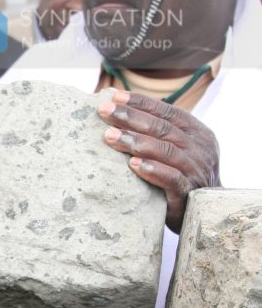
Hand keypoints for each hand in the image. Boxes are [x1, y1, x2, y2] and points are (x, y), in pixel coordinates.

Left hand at [98, 89, 220, 232]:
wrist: (203, 211)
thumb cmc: (181, 176)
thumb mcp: (175, 149)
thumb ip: (158, 133)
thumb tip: (119, 110)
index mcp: (196, 132)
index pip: (167, 111)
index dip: (140, 103)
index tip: (114, 96)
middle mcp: (199, 148)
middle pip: (162, 128)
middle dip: (130, 117)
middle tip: (104, 111)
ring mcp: (196, 170)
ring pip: (165, 150)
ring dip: (136, 142)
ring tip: (110, 136)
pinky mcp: (189, 193)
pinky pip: (172, 178)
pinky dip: (153, 170)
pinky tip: (134, 165)